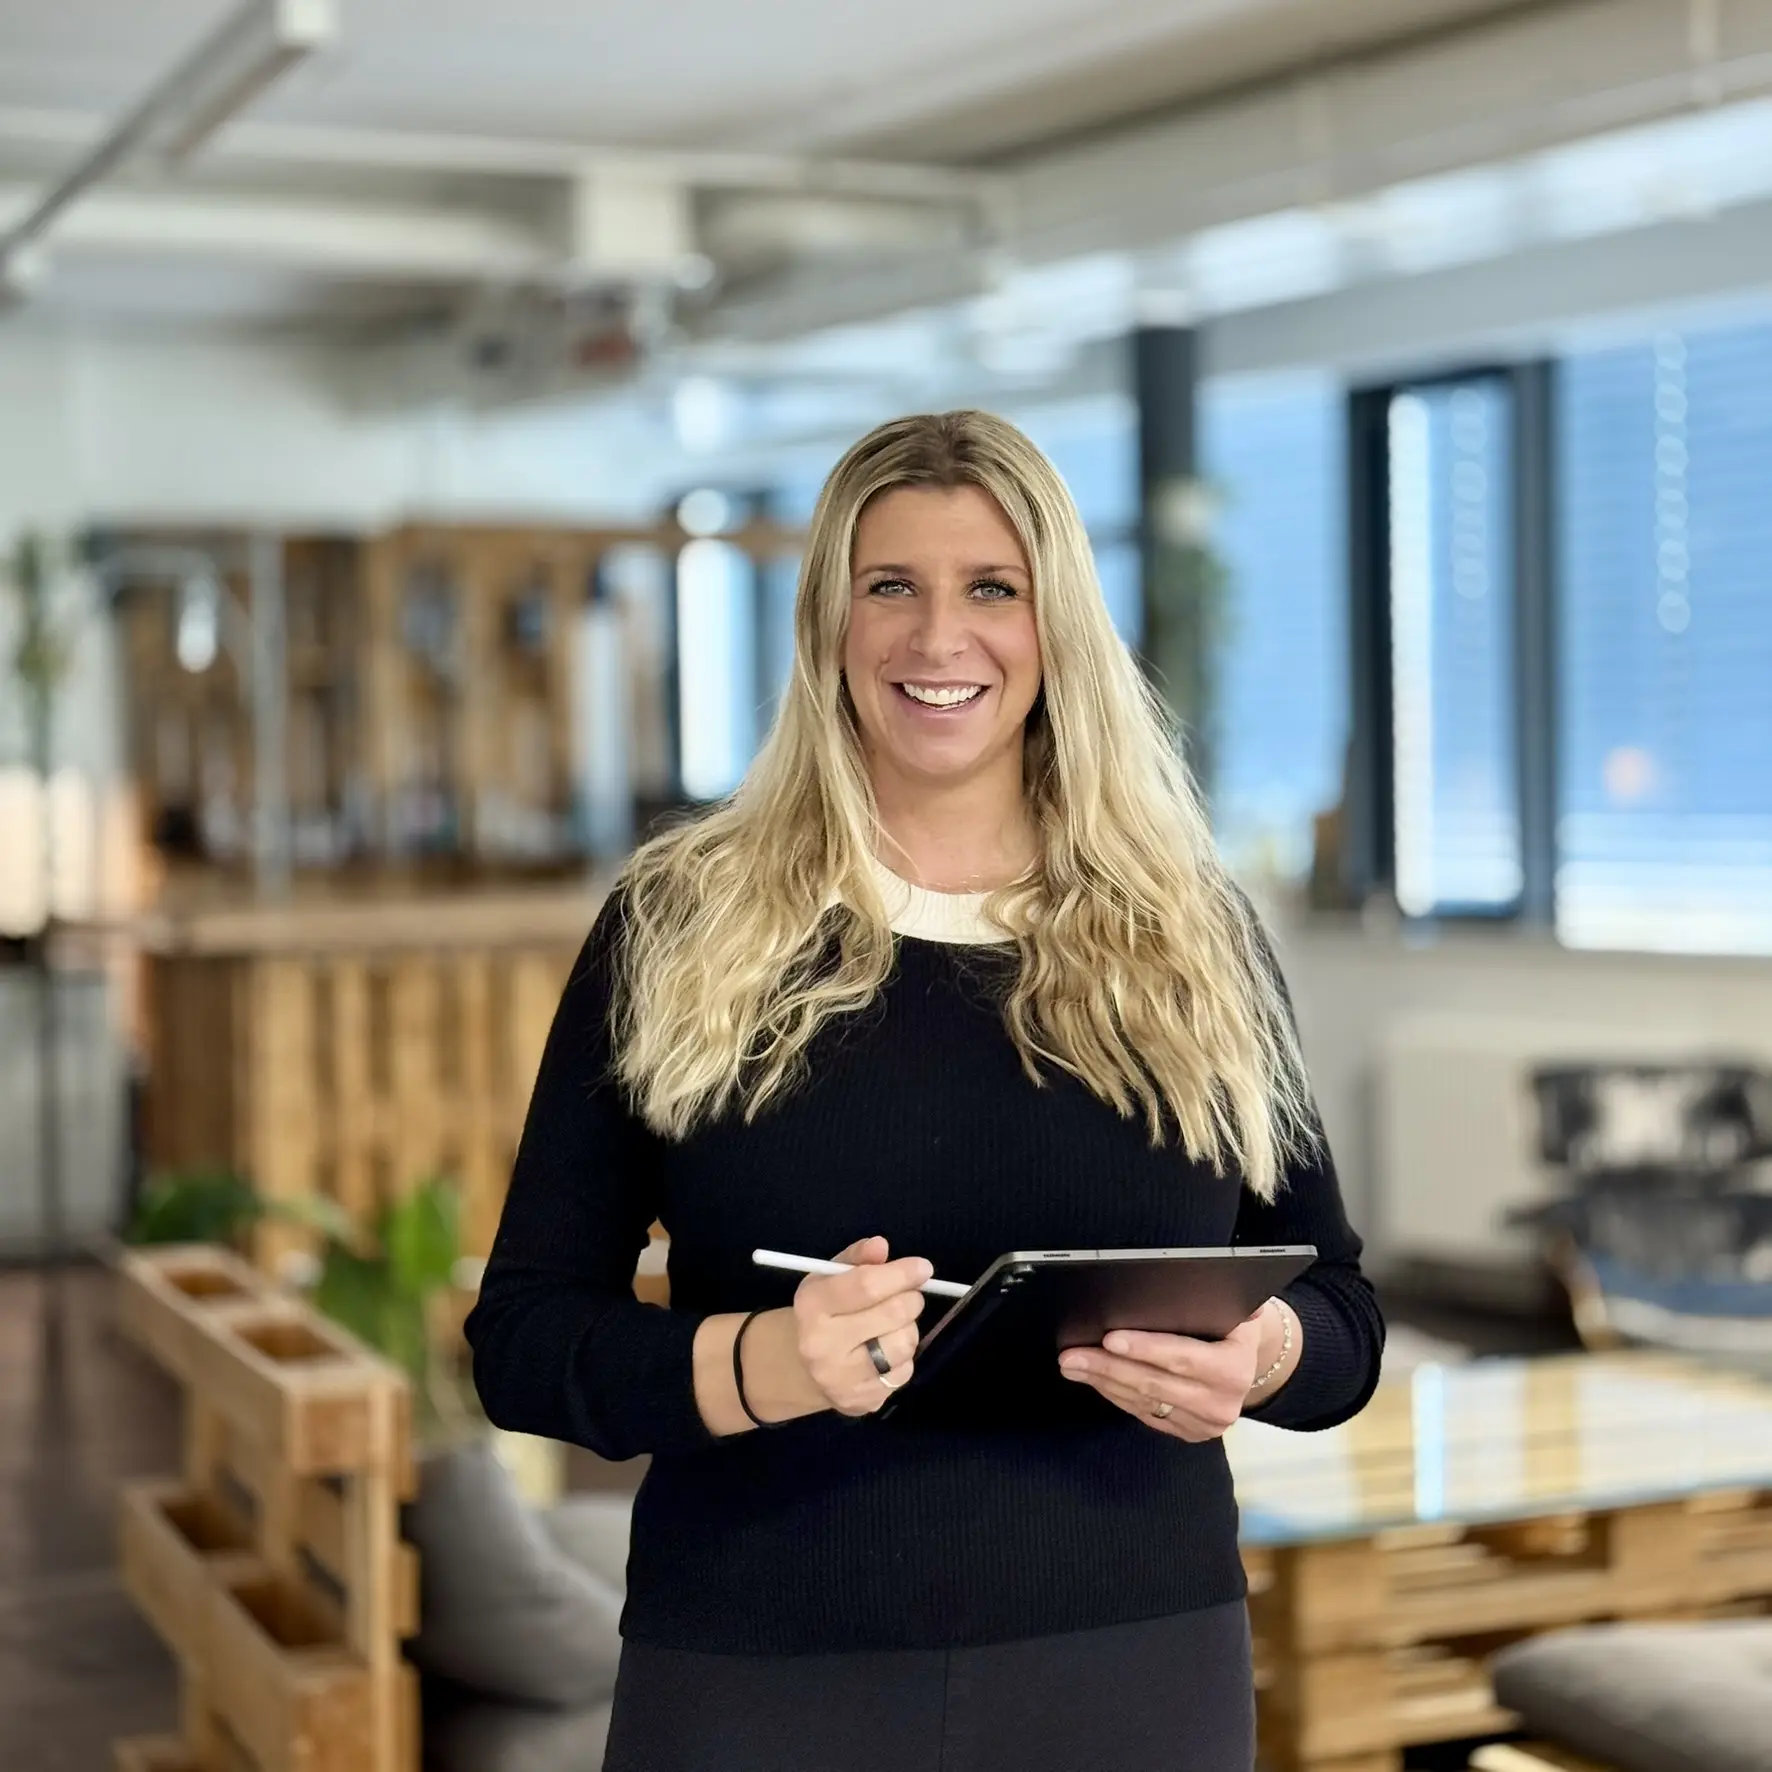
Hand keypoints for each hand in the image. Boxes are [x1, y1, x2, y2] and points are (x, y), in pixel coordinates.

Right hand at [791, 1236, 929, 1416]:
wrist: (801, 1368)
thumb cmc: (823, 1312)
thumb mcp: (830, 1277)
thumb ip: (857, 1258)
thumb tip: (881, 1246)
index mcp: (812, 1306)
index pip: (867, 1285)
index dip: (901, 1273)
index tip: (923, 1268)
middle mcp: (821, 1345)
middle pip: (893, 1314)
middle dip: (911, 1298)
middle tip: (910, 1295)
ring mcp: (841, 1379)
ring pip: (904, 1344)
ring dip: (909, 1329)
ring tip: (894, 1325)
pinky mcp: (861, 1402)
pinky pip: (904, 1373)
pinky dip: (904, 1358)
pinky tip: (886, 1352)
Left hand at [1058, 1308, 1267, 1441]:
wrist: (1249, 1365)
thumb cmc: (1233, 1329)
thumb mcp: (1238, 1311)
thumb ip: (1223, 1299)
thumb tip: (1201, 1281)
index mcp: (1234, 1368)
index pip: (1182, 1357)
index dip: (1144, 1348)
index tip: (1109, 1338)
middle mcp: (1221, 1403)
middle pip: (1153, 1383)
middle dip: (1108, 1367)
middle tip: (1072, 1355)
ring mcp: (1203, 1423)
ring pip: (1143, 1401)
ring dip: (1102, 1382)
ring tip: (1072, 1364)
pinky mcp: (1187, 1433)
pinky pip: (1143, 1414)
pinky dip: (1115, 1395)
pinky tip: (1094, 1379)